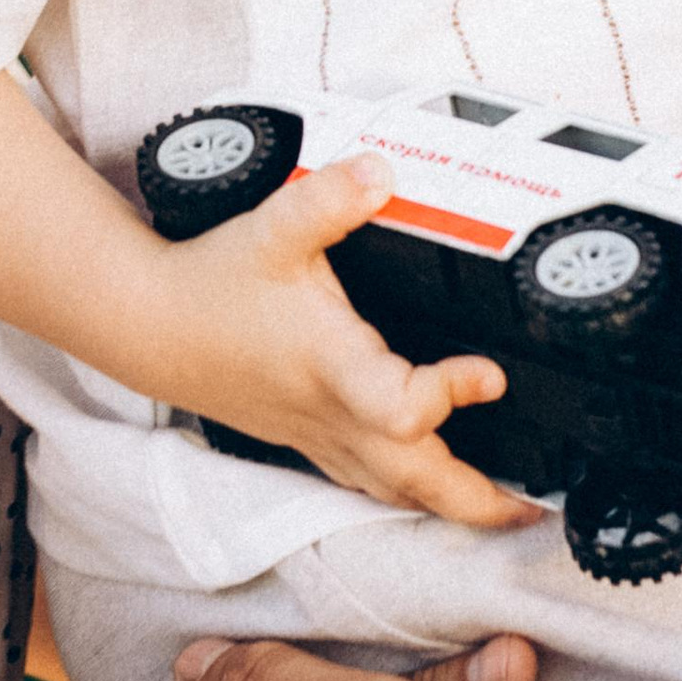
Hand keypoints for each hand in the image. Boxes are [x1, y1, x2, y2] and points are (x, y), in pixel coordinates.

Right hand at [151, 159, 543, 527]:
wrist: (148, 324)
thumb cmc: (209, 283)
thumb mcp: (271, 226)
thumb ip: (330, 196)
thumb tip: (381, 170)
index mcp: (331, 365)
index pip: (401, 410)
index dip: (450, 397)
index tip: (490, 374)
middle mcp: (331, 413)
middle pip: (414, 481)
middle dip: (477, 501)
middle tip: (534, 506)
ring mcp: (319, 435)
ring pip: (393, 493)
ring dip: (450, 508)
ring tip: (504, 509)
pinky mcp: (307, 439)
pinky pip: (367, 483)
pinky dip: (409, 493)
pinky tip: (433, 488)